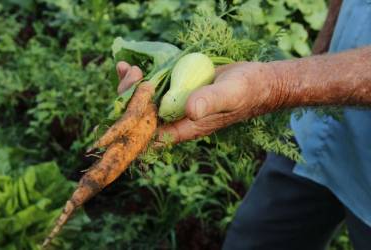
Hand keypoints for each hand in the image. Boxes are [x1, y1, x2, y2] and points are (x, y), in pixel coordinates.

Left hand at [116, 61, 278, 143]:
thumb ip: (211, 101)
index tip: (131, 97)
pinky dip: (138, 78)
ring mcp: (175, 104)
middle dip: (128, 97)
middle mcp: (176, 118)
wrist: (256, 81)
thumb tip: (190, 110)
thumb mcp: (230, 94)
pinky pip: (152, 87)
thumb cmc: (246, 90)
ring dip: (129, 86)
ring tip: (127, 67)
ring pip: (143, 101)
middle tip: (131, 73)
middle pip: (141, 117)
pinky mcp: (176, 89)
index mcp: (186, 128)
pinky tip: (129, 65)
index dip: (134, 121)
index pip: (150, 134)